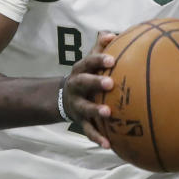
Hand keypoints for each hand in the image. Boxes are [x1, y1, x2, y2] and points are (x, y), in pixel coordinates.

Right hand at [62, 31, 116, 147]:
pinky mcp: (80, 121)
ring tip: (108, 113)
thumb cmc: (87, 75)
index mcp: (80, 71)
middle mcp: (76, 87)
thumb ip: (100, 48)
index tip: (112, 59)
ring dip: (96, 110)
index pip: (88, 62)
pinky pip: (89, 131)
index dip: (99, 59)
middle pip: (84, 83)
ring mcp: (77, 105)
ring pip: (85, 108)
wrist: (64, 98)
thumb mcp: (89, 61)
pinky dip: (98, 138)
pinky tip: (109, 145)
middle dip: (96, 82)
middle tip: (111, 83)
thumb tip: (114, 34)